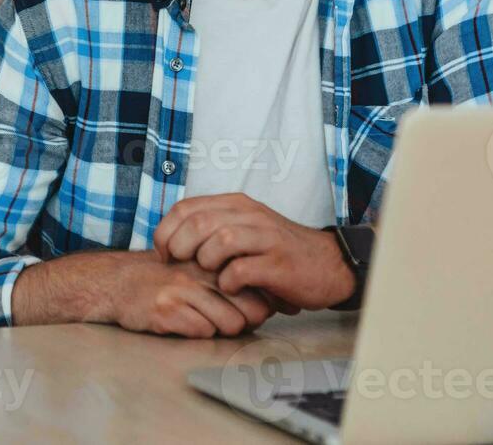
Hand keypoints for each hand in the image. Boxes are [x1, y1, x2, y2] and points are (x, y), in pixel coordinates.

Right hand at [107, 252, 274, 337]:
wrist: (117, 282)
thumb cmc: (164, 278)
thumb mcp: (198, 268)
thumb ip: (230, 277)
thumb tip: (278, 301)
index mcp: (212, 257)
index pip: (257, 284)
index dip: (263, 304)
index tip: (259, 309)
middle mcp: (201, 270)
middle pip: (252, 308)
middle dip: (247, 322)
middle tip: (231, 321)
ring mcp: (183, 289)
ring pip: (231, 323)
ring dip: (222, 330)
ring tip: (205, 321)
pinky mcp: (167, 309)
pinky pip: (202, 332)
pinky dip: (198, 333)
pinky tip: (184, 322)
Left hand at [153, 193, 355, 311]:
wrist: (328, 264)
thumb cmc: (276, 252)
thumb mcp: (243, 229)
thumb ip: (212, 228)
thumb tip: (169, 242)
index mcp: (236, 204)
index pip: (186, 207)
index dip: (166, 231)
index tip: (164, 253)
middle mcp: (250, 215)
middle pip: (198, 222)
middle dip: (180, 248)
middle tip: (180, 267)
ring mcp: (266, 238)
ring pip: (220, 241)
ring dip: (206, 263)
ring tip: (210, 275)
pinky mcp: (278, 263)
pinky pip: (241, 271)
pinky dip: (229, 283)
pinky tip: (232, 288)